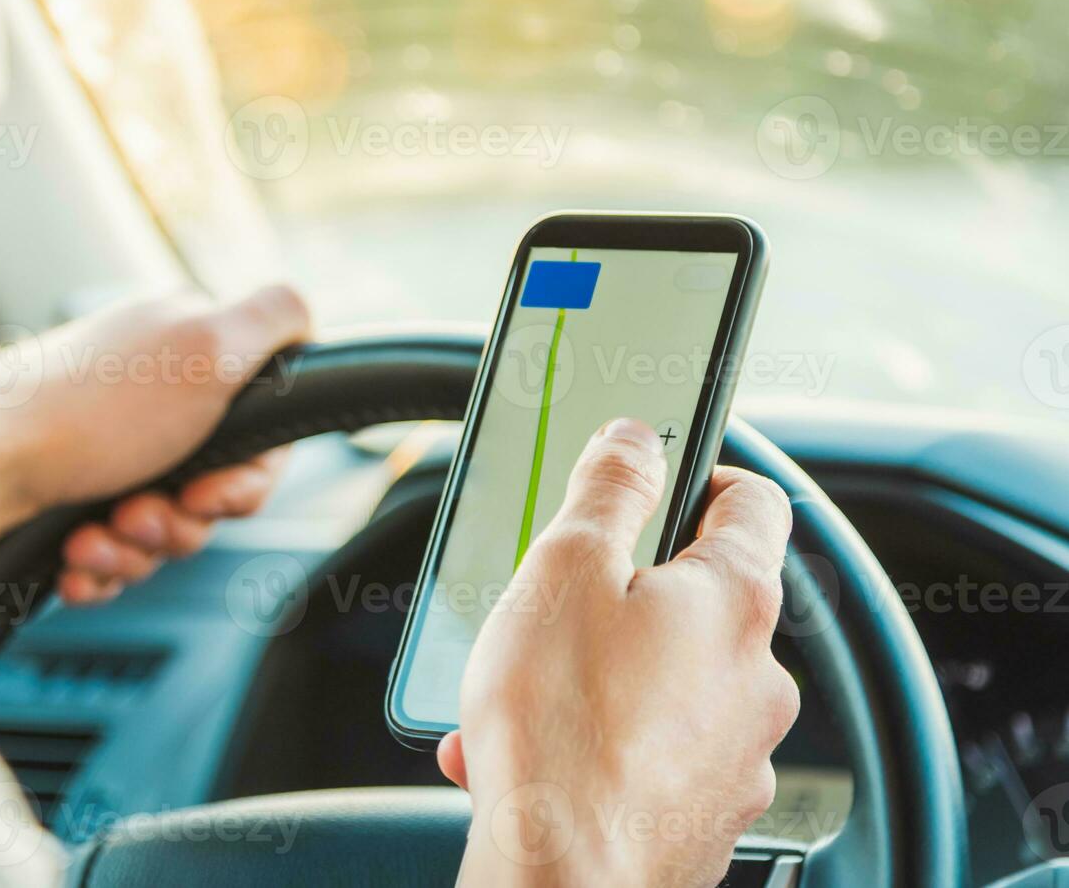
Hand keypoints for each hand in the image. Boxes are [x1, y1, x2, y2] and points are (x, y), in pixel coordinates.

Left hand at [0, 285, 310, 603]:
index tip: (214, 494)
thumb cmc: (86, 414)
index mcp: (186, 352)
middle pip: (215, 491)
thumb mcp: (205, 346)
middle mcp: (150, 398)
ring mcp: (108, 452)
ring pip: (165, 530)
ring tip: (94, 538)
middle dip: (185, 521)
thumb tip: (306, 312)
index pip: (263, 434)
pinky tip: (75, 563)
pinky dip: (101, 567)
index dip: (250, 479)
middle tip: (142, 514)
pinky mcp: (69, 499)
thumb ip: (274, 319)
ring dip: (138, 549)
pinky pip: (115, 555)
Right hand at [445, 419, 797, 887]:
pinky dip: (602, 736)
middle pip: (700, 596)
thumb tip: (636, 438)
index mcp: (735, 600)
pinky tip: (535, 749)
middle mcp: (756, 676)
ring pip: (668, 679)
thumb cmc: (561, 731)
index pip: (754, 499)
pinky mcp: (704, 810)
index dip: (703, 472)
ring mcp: (736, 752)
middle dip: (624, 590)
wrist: (563, 878)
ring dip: (601, 671)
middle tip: (556, 599)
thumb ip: (609, 487)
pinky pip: (654, 747)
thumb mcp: (565, 568)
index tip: (657, 475)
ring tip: (526, 690)